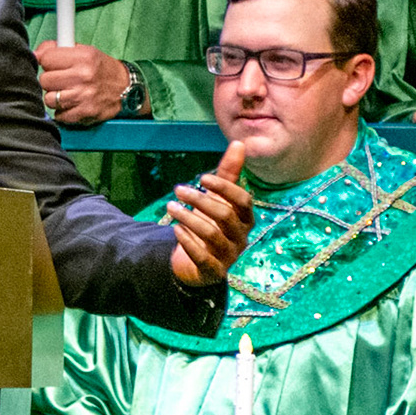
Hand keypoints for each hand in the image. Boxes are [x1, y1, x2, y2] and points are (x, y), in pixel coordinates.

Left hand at [35, 41, 136, 124]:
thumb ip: (59, 49)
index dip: (46, 61)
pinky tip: (72, 103)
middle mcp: (84, 76)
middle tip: (61, 79)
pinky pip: (58, 115)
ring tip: (66, 92)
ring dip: (55, 97)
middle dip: (50, 80)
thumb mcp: (85, 51)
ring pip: (49, 99)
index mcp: (84, 56)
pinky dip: (62, 111)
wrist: (126, 89)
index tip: (52, 64)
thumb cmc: (101, 69)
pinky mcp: (85, 113)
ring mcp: (84, 96)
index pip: (46, 58)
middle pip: (44, 80)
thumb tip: (35, 54)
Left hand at [166, 140, 251, 288]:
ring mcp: (229, 256)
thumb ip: (228, 174)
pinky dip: (188, 242)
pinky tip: (175, 229)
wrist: (198, 261)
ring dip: (189, 217)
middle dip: (200, 200)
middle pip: (225, 216)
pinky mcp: (214, 271)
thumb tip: (239, 143)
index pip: (243, 201)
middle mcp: (240, 237)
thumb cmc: (211, 223)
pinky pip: (203, 258)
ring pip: (212, 235)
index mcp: (245, 219)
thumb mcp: (218, 198)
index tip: (202, 177)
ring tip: (170, 206)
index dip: (224, 188)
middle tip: (178, 189)